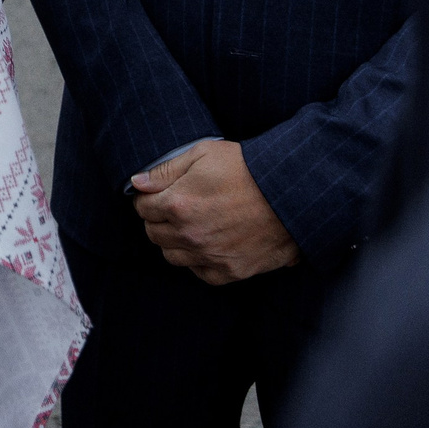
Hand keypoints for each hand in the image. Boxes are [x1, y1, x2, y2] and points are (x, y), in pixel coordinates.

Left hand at [131, 140, 299, 285]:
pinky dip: (198, 261)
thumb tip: (137, 182)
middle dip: (158, 220)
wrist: (291, 193)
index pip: (142, 208)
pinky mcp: (230, 271)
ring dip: (175, 242)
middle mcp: (190, 235)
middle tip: (173, 208)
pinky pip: (200, 273)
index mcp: (178, 204)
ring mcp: (210, 256)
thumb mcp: (202, 154)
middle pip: (154, 234)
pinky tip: (207, 244)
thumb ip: (165, 170)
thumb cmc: (247, 168)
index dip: (147, 199)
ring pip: (172, 256)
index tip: (156, 195)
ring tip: (190, 226)